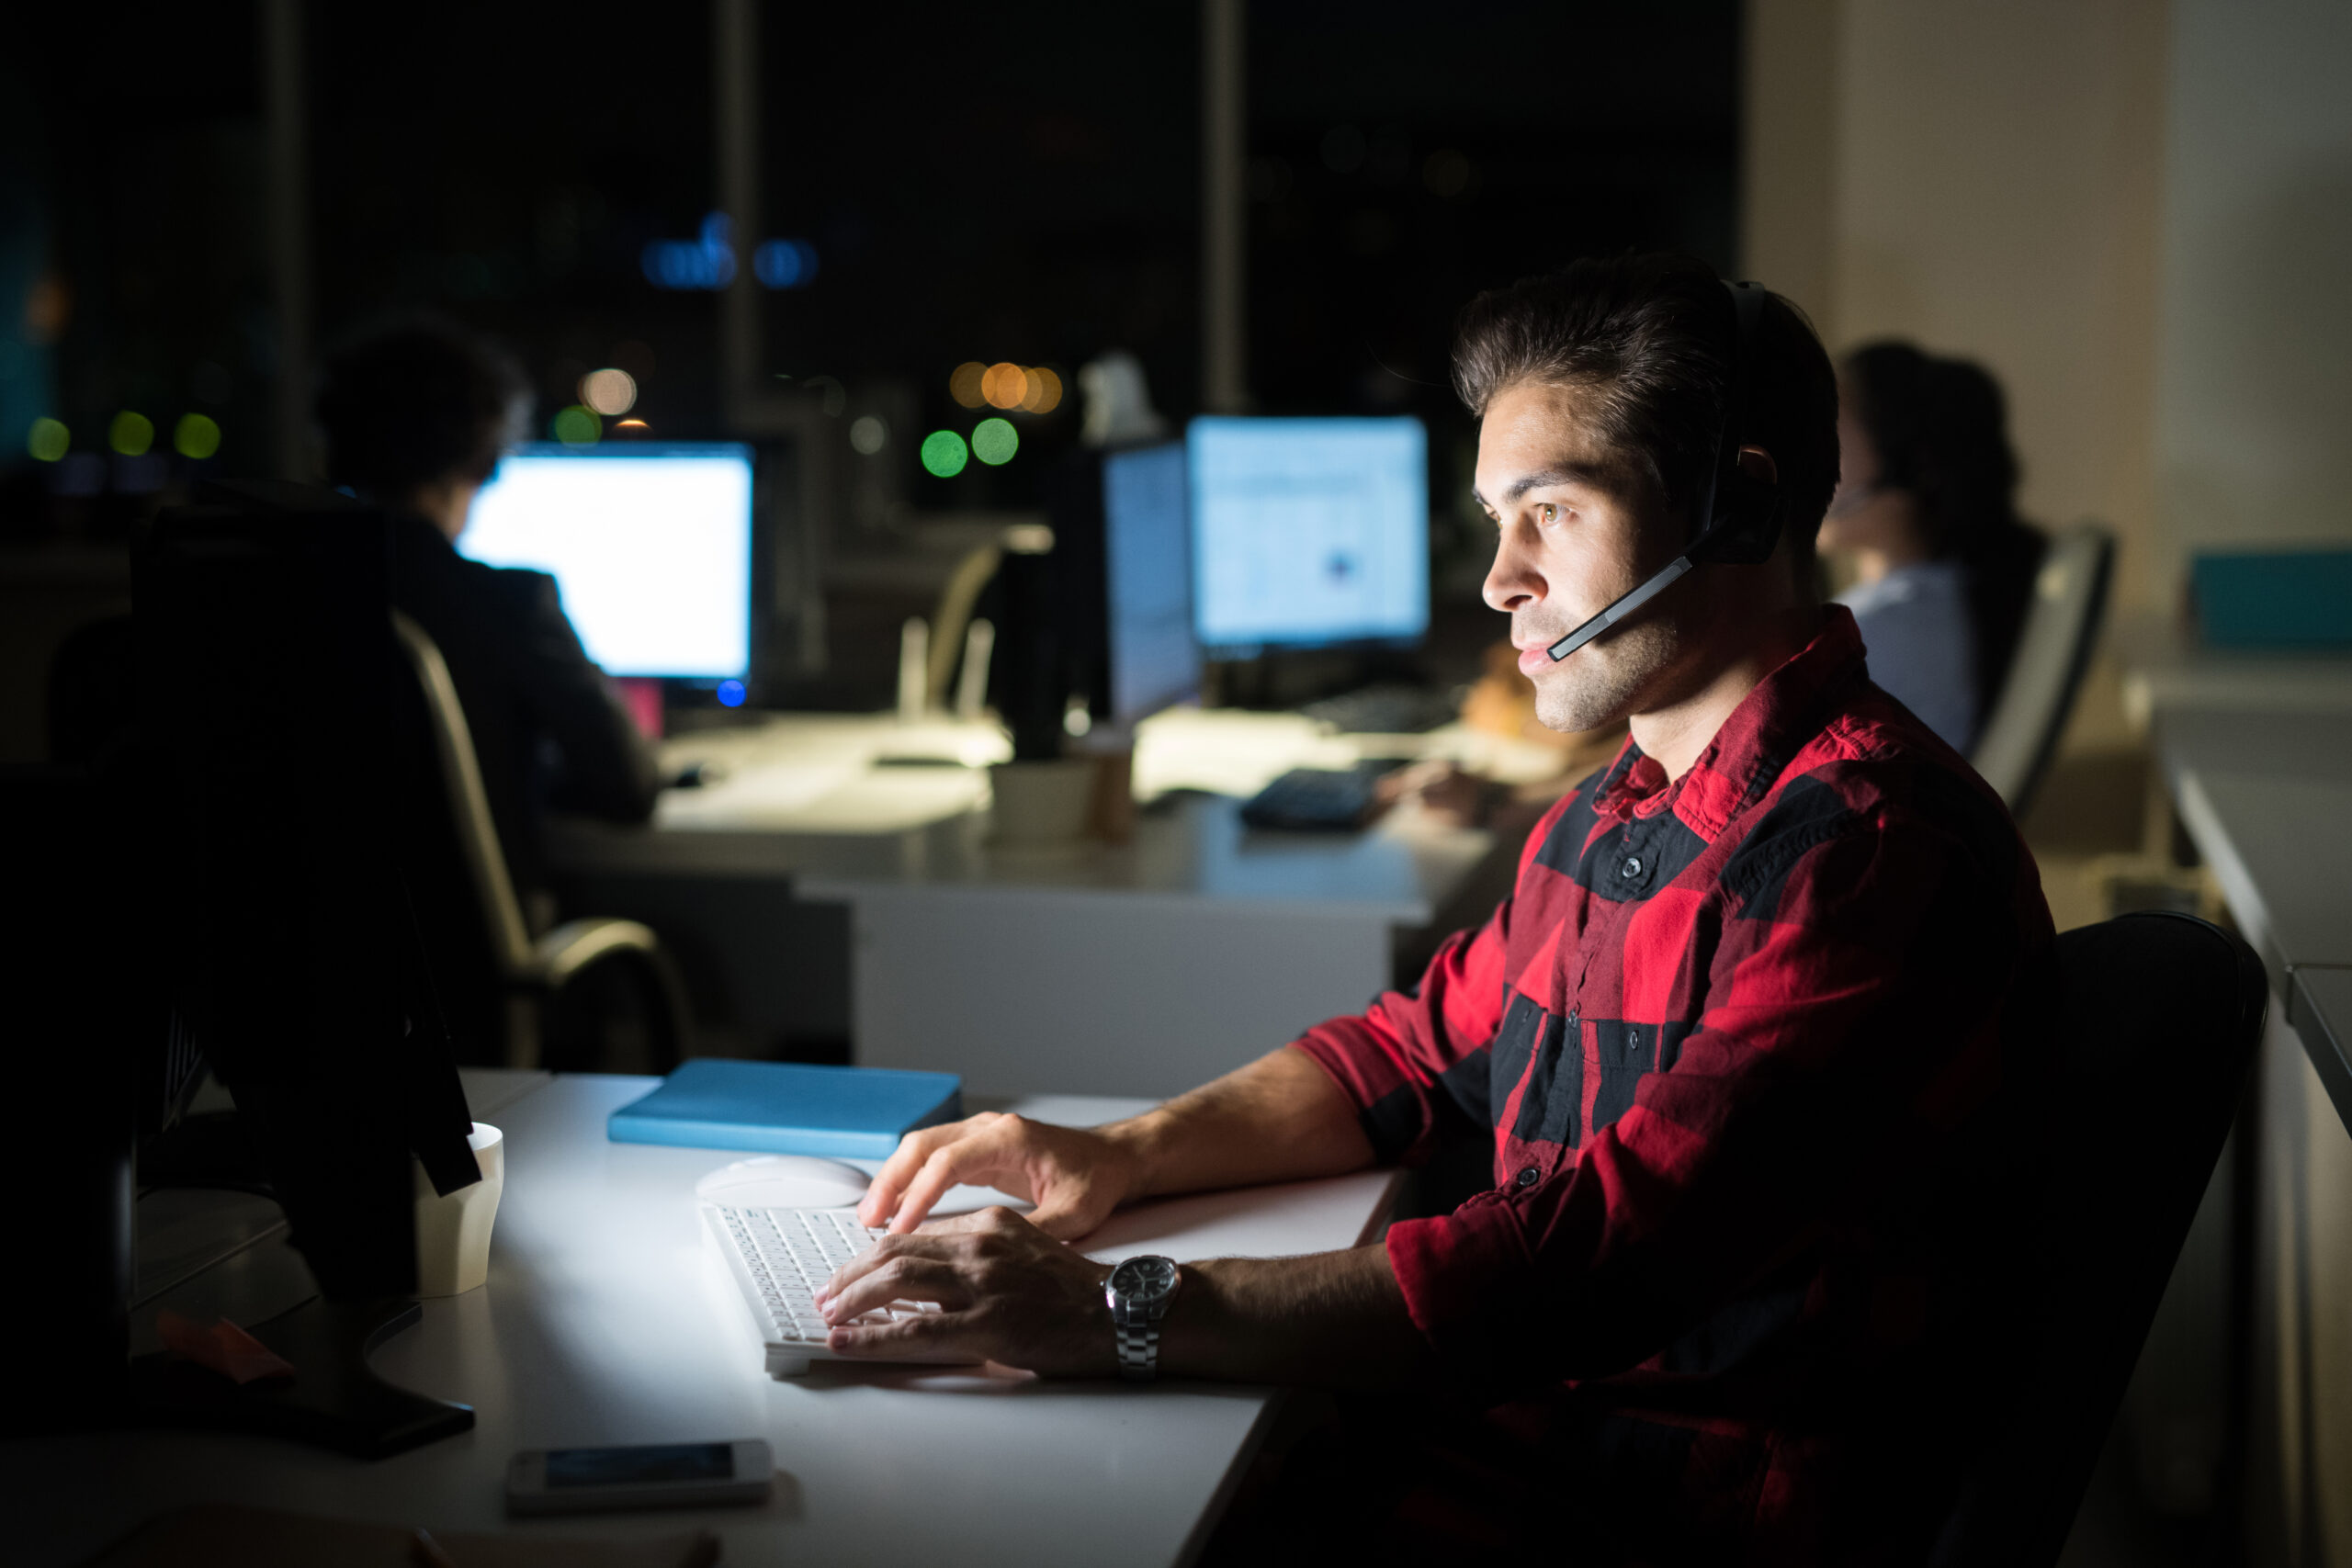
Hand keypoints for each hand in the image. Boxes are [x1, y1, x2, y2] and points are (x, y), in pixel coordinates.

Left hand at [816, 1205, 1114, 1375]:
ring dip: (852, 1298)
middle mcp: (982, 1245)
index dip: (873, 1253)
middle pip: (895, 1251)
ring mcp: (983, 1283)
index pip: (915, 1233)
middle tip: (827, 1293)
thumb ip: (980, 1254)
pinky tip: (849, 1341)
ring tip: (829, 1314)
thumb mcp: (1026, 1249)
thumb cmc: (1076, 1291)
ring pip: (896, 1281)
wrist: (1122, 1314)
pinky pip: (915, 1328)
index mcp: (990, 1224)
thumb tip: (929, 1278)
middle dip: (851, 1274)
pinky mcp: (988, 1324)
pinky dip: (873, 1335)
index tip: (851, 1270)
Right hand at [857, 1111, 1141, 1237]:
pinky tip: (896, 1209)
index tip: (900, 1228)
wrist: (1113, 1158)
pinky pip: (932, 1159)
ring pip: (920, 1148)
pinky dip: (909, 1181)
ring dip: (893, 1180)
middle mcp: (990, 1129)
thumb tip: (993, 1261)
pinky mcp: (978, 1149)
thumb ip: (1034, 1233)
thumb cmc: (1096, 1179)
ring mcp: (981, 1135)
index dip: (919, 1195)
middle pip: (922, 1146)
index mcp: (1010, 1138)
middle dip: (890, 1182)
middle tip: (868, 1222)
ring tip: (870, 1219)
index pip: (949, 1162)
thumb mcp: (1074, 1214)